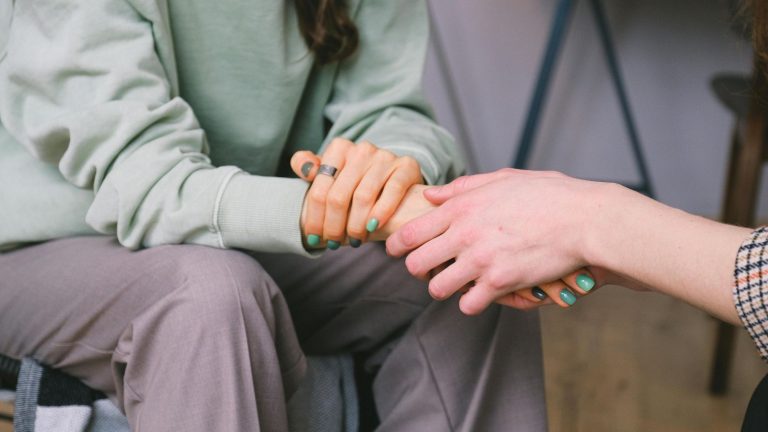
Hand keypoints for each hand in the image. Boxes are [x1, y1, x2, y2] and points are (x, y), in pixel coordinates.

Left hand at [291, 138, 422, 247]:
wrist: (394, 178)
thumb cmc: (356, 182)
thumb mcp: (331, 174)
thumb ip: (311, 168)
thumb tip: (304, 168)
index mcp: (339, 148)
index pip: (320, 189)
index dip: (314, 218)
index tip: (313, 238)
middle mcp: (362, 149)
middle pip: (339, 196)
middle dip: (333, 226)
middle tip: (333, 244)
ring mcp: (385, 157)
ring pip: (363, 197)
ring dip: (356, 226)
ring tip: (354, 240)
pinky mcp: (406, 166)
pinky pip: (392, 191)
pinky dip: (381, 213)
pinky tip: (373, 227)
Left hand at [386, 168, 614, 314]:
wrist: (584, 219)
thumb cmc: (548, 195)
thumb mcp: (503, 179)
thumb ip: (462, 187)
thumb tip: (431, 194)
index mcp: (461, 207)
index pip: (410, 232)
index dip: (396, 246)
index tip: (396, 251)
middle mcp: (464, 234)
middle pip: (415, 264)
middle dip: (418, 270)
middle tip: (430, 270)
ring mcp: (480, 260)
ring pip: (437, 288)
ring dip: (444, 288)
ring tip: (456, 283)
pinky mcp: (500, 282)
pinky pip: (468, 304)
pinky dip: (472, 302)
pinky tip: (481, 293)